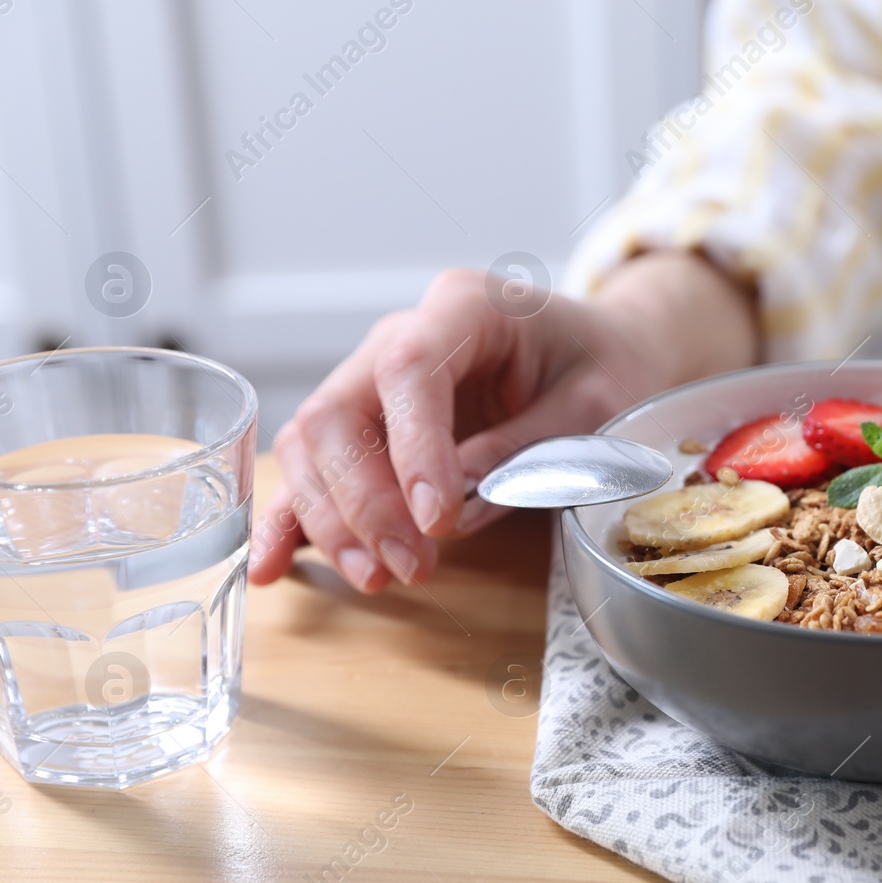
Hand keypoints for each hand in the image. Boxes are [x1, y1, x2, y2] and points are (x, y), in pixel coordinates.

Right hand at [249, 252, 755, 592]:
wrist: (605, 351)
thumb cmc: (607, 367)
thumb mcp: (597, 405)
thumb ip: (528, 449)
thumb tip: (456, 507)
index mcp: (468, 306)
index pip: (409, 368)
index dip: (411, 449)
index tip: (436, 521)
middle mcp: (407, 333)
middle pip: (341, 411)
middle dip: (365, 501)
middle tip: (412, 566)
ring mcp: (376, 375)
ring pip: (313, 442)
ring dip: (333, 519)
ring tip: (378, 576)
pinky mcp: (370, 420)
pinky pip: (313, 465)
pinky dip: (293, 516)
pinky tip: (274, 567)